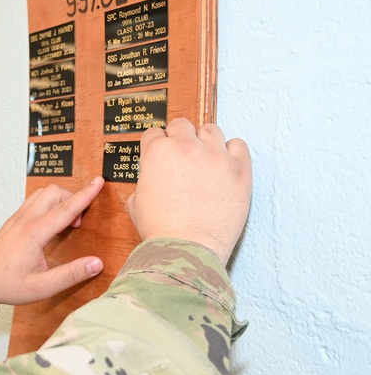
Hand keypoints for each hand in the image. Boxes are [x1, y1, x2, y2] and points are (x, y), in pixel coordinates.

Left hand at [0, 178, 104, 305]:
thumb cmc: (9, 285)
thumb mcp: (43, 287)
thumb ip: (71, 274)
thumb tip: (97, 264)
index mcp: (34, 234)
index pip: (65, 209)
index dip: (85, 195)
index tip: (99, 182)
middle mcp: (25, 220)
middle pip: (54, 192)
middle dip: (73, 198)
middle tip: (78, 224)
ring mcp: (17, 217)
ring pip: (43, 193)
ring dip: (60, 199)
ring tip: (68, 223)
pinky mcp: (14, 219)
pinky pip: (34, 200)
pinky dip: (49, 203)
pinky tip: (52, 223)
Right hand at [126, 118, 251, 265]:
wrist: (187, 249)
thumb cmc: (160, 230)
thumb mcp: (136, 202)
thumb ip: (144, 182)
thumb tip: (151, 181)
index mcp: (157, 152)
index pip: (155, 133)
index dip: (156, 146)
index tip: (162, 155)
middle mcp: (186, 147)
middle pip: (181, 125)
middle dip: (179, 139)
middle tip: (182, 157)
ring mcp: (215, 156)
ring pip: (211, 129)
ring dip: (205, 141)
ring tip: (206, 159)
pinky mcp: (239, 169)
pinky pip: (239, 144)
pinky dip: (232, 152)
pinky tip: (225, 165)